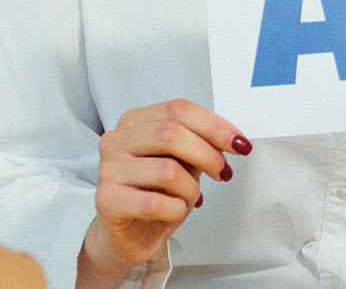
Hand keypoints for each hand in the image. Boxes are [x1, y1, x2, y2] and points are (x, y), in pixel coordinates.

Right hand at [78, 100, 249, 287]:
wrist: (127, 235)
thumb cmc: (154, 195)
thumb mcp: (182, 163)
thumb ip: (198, 145)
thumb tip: (230, 140)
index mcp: (135, 122)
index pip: (178, 110)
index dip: (215, 126)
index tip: (238, 143)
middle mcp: (117, 141)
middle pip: (171, 133)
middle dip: (208, 155)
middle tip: (223, 173)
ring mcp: (109, 170)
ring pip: (167, 170)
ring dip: (191, 189)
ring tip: (189, 199)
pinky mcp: (107, 200)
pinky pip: (155, 202)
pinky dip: (176, 209)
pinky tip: (173, 211)